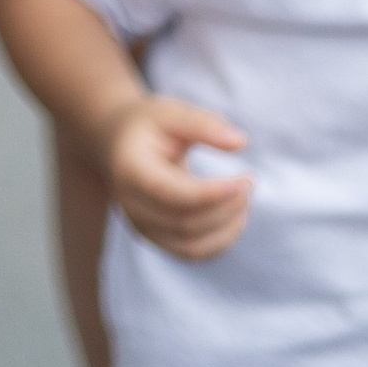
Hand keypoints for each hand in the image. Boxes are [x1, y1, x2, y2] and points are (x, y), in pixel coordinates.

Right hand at [99, 93, 252, 260]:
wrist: (118, 143)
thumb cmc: (148, 126)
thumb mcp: (170, 113)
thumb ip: (202, 124)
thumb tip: (240, 142)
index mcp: (130, 171)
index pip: (173, 195)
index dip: (213, 194)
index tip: (245, 180)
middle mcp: (131, 206)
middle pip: (186, 224)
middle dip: (226, 208)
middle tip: (249, 182)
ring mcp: (142, 227)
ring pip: (192, 246)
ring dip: (227, 229)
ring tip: (244, 200)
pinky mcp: (157, 239)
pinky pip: (193, 253)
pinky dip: (221, 241)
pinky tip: (234, 215)